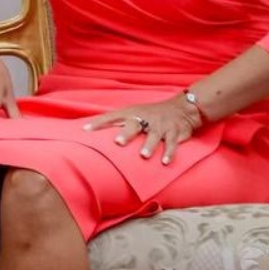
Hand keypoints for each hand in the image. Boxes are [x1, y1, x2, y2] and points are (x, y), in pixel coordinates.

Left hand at [85, 96, 202, 164]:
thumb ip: (115, 121)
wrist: (182, 108)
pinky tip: (165, 162)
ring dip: (149, 145)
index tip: (85, 130)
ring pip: (154, 135)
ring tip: (144, 155)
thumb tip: (89, 128)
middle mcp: (145, 118)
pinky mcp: (174, 132)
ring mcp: (160, 126)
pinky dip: (169, 153)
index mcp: (132, 113)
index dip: (99, 122)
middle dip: (126, 133)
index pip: (112, 116)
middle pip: (134, 124)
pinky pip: (171, 143)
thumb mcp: (133, 112)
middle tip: (118, 142)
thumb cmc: (150, 113)